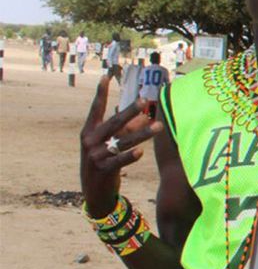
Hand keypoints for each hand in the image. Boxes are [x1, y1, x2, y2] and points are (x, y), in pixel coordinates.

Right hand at [80, 76, 162, 216]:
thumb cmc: (104, 162)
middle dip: (130, 111)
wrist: (94, 192)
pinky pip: (119, 160)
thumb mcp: (108, 144)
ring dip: (142, 133)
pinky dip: (130, 156)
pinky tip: (141, 151)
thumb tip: (142, 115)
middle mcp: (90, 141)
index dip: (101, 93)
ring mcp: (95, 156)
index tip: (106, 76)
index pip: (95, 109)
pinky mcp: (103, 170)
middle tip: (144, 100)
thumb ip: (123, 130)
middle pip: (114, 122)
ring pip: (122, 141)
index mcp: (88, 131)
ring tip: (159, 126)